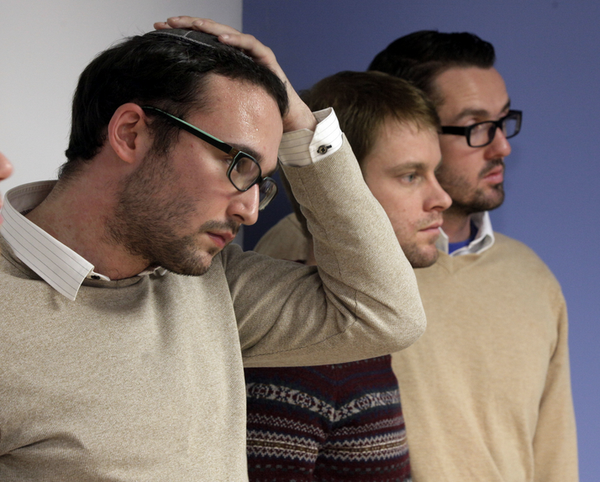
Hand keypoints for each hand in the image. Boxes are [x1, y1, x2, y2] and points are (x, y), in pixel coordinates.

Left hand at [154, 16, 315, 132]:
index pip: (201, 41)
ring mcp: (252, 53)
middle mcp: (238, 52)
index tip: (159, 30)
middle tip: (167, 22)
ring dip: (209, 28)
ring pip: (228, 33)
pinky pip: (250, 45)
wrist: (286, 117)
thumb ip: (209, 95)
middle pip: (210, 32)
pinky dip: (236, 40)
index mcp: (226, 59)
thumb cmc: (256, 109)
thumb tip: (178, 101)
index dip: (182, 34)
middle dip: (189, 25)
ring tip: (193, 24)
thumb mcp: (225, 101)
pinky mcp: (266, 58)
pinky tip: (223, 38)